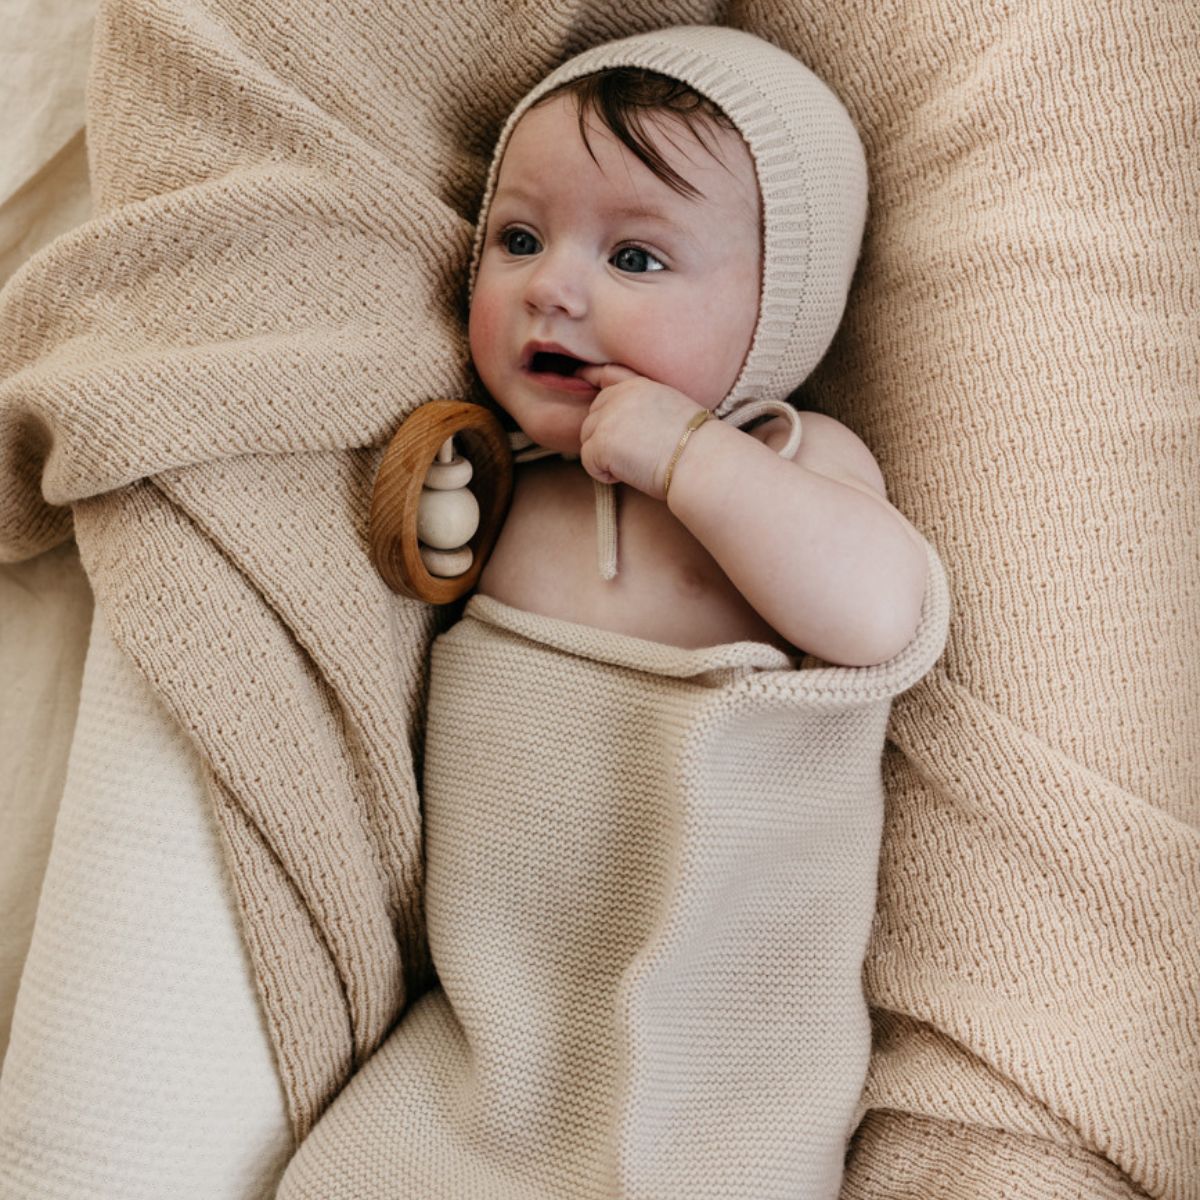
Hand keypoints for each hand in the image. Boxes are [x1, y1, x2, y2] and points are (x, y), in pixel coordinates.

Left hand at [575, 364, 709, 500]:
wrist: (701, 460)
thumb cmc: (697, 445)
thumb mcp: (672, 409)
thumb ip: (644, 407)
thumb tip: (624, 426)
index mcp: (639, 385)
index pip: (606, 375)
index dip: (590, 376)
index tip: (580, 375)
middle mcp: (620, 396)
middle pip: (592, 415)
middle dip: (604, 435)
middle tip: (634, 453)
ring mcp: (607, 418)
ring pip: (587, 438)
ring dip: (604, 456)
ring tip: (636, 463)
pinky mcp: (600, 442)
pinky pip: (588, 462)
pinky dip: (604, 474)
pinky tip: (629, 474)